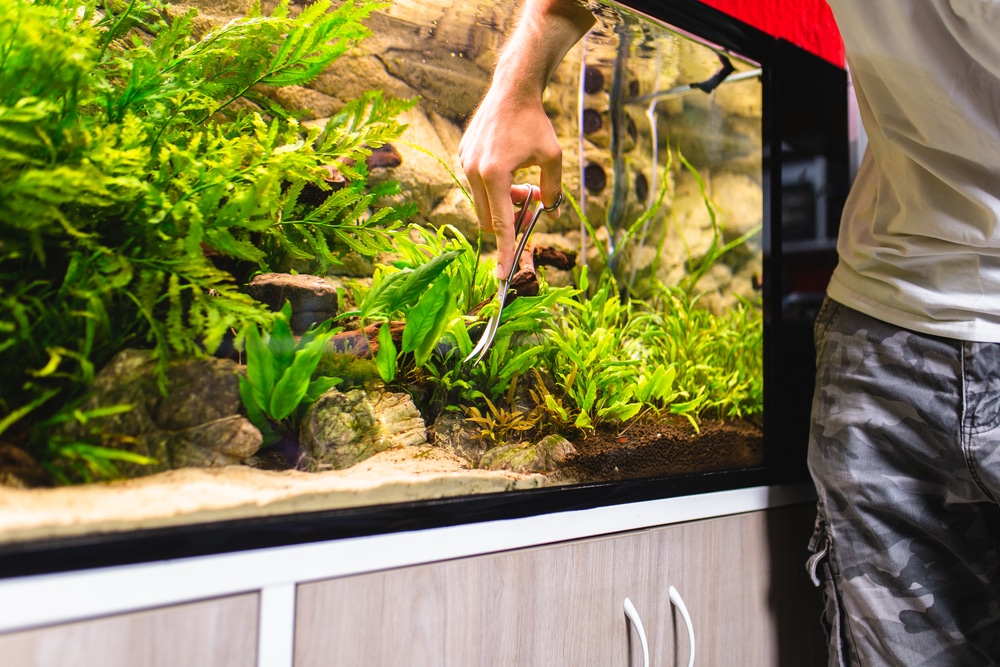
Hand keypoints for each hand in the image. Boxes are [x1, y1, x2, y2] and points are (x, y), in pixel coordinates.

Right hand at [459, 80, 562, 277]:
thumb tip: (548, 213)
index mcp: (494, 174)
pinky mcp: (462, 156)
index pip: (500, 223)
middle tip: (530, 206)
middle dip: (510, 220)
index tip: (503, 274)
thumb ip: (552, 190)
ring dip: (502, 203)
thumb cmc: (535, 122)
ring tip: (521, 184)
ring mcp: (464, 163)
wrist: (512, 90)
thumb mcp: (553, 158)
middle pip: (489, 219)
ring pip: (482, 203)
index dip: (504, 250)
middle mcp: (473, 171)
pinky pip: (476, 186)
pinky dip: (493, 188)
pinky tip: (507, 166)